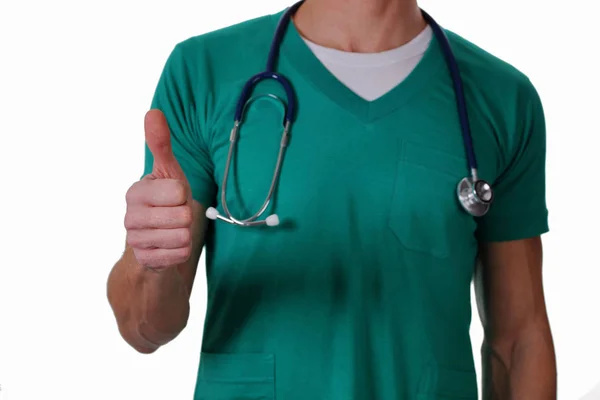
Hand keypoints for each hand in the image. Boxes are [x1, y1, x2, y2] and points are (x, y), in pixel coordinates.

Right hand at [124, 110, 192, 269]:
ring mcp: (135, 241)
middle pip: (182, 216)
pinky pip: (179, 255)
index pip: (178, 192)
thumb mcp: (168, 173)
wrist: (154, 244)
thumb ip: (160, 144)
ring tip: (171, 231)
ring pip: (182, 237)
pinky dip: (180, 252)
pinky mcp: (145, 261)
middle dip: (186, 217)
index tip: (173, 198)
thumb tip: (153, 112)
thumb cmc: (165, 203)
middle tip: (174, 217)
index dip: (184, 196)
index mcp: (135, 192)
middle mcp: (130, 216)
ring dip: (184, 235)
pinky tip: (168, 248)